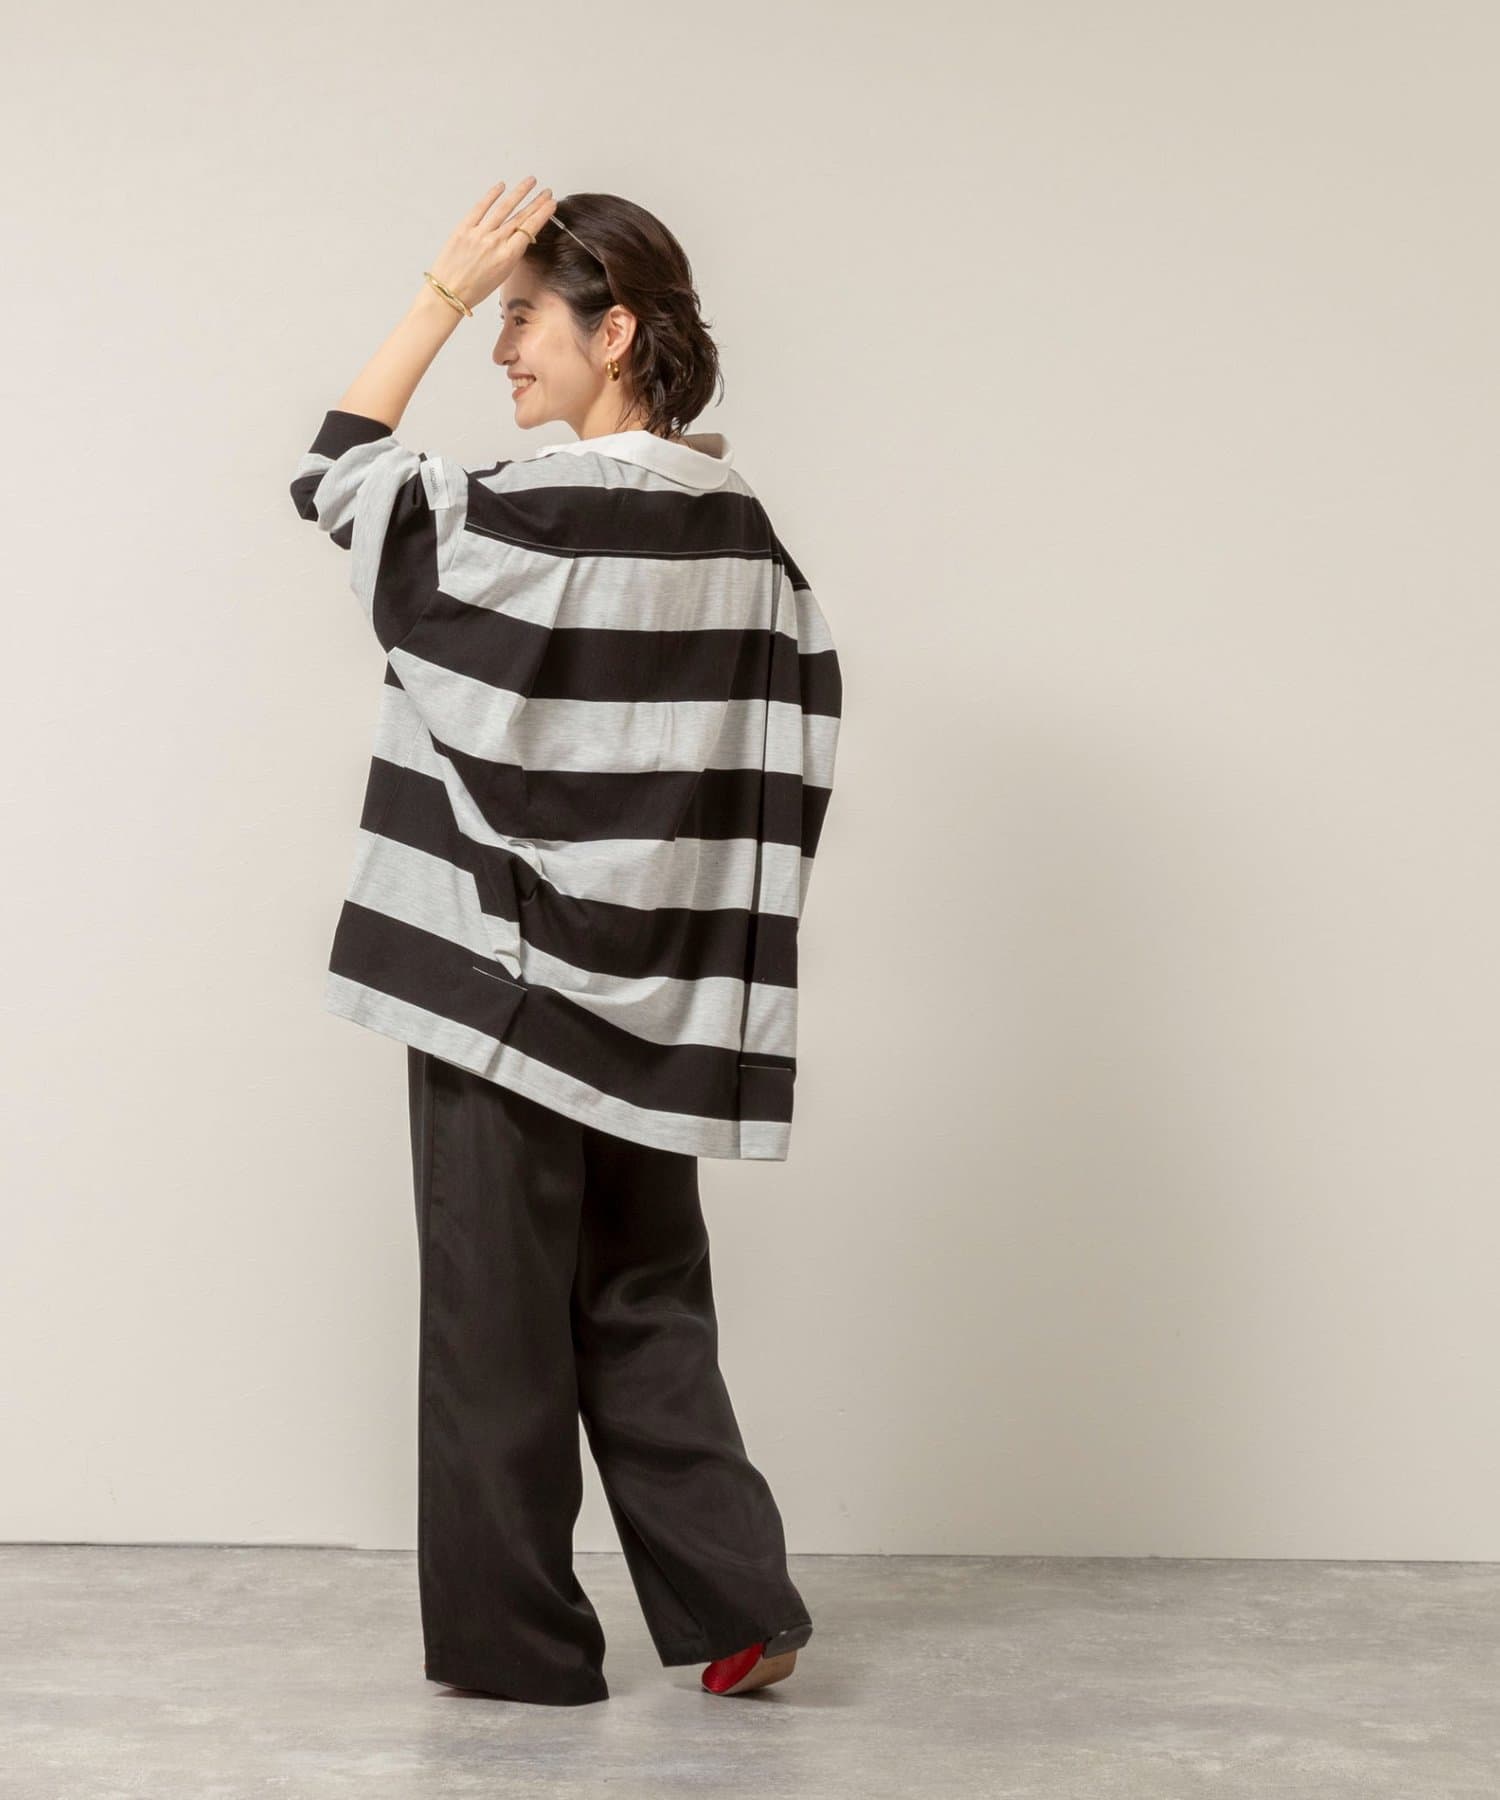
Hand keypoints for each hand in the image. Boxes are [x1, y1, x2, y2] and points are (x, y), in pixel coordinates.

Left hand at [428, 177, 556, 311]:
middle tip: (546, 192)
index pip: (530, 229)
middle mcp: (495, 242)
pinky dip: (492, 195)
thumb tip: (518, 235)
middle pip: (520, 217)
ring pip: (504, 208)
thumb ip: (511, 253)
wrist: (448, 293)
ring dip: (519, 193)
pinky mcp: (464, 228)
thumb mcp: (502, 275)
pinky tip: (501, 186)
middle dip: (536, 202)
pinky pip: (480, 207)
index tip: (551, 204)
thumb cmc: (474, 289)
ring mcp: (479, 233)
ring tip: (530, 182)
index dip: (542, 214)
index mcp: (508, 257)